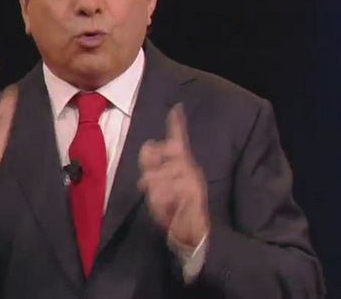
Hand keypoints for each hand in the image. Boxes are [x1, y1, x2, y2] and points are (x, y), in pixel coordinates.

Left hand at [138, 103, 208, 247]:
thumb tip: (148, 146)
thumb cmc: (173, 208)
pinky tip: (168, 210)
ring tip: (163, 205)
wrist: (191, 232)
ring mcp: (191, 179)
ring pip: (156, 176)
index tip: (176, 108)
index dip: (177, 123)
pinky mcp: (191, 192)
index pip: (179, 140)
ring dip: (153, 193)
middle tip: (152, 188)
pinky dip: (159, 203)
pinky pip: (163, 191)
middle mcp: (189, 167)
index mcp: (183, 164)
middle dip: (148, 169)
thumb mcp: (158, 187)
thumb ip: (151, 167)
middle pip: (158, 154)